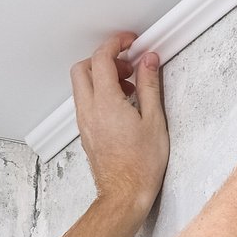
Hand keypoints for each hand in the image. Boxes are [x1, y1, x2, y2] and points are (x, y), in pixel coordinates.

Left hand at [70, 32, 168, 215]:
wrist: (124, 194)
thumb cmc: (141, 165)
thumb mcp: (154, 120)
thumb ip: (149, 85)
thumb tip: (148, 61)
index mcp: (105, 103)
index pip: (101, 59)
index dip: (115, 43)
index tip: (130, 42)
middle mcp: (89, 110)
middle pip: (83, 68)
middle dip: (104, 58)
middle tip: (128, 63)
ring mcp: (85, 122)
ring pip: (82, 85)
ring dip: (102, 76)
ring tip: (129, 85)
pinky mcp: (87, 132)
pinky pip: (86, 102)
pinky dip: (100, 92)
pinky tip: (122, 103)